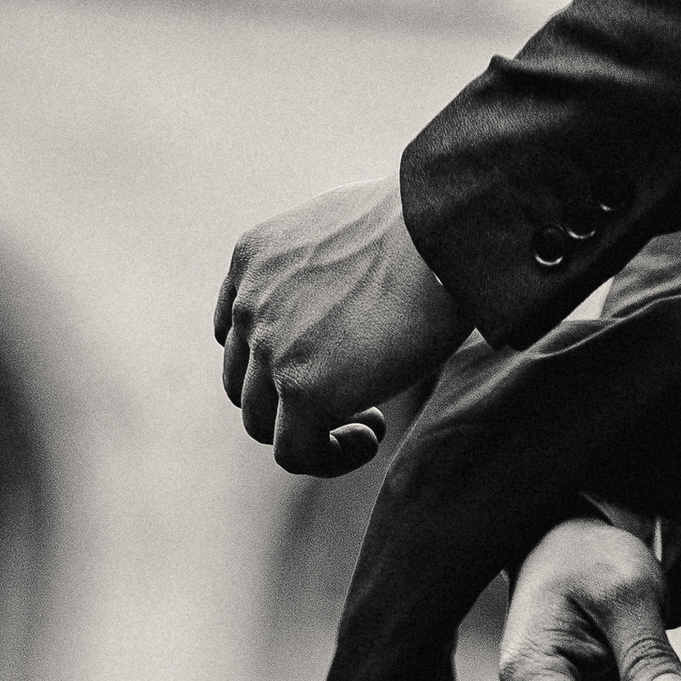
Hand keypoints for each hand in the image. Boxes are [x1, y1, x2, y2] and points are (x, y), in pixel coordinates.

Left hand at [215, 177, 465, 475]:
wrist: (444, 229)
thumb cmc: (425, 224)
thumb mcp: (349, 227)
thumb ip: (326, 263)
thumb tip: (354, 292)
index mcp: (253, 257)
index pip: (236, 329)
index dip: (276, 357)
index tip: (330, 359)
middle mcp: (249, 302)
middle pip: (245, 380)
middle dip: (291, 396)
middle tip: (354, 391)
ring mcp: (269, 348)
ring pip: (261, 421)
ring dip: (309, 429)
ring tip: (369, 418)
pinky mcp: (303, 389)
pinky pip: (295, 452)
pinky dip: (329, 456)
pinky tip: (372, 436)